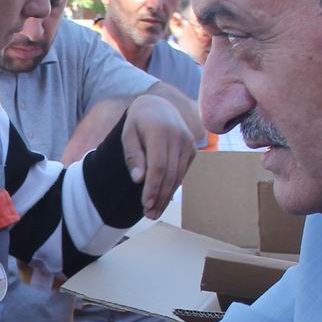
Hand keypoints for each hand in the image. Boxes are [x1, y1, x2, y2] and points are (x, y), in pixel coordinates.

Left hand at [121, 92, 197, 218]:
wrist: (159, 107)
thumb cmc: (138, 123)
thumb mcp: (128, 135)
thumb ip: (133, 156)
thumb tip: (138, 179)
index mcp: (160, 131)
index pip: (158, 166)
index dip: (153, 187)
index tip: (146, 204)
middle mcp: (178, 137)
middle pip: (170, 174)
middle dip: (160, 196)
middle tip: (149, 214)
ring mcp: (188, 143)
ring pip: (178, 176)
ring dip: (167, 196)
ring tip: (154, 212)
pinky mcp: (193, 150)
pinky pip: (182, 173)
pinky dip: (173, 187)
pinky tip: (163, 199)